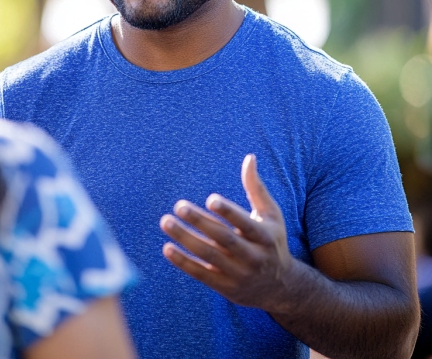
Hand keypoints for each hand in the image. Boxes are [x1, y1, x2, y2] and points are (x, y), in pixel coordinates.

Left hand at [160, 154, 296, 311]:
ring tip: (166, 221)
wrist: (281, 288)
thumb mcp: (271, 216)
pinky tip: (167, 247)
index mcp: (265, 236)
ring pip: (208, 256)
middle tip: (178, 205)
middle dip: (200, 222)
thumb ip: (257, 188)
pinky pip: (201, 274)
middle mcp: (253, 257)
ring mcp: (239, 274)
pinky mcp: (225, 287)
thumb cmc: (272, 241)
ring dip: (185, 239)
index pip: (245, 223)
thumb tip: (250, 157)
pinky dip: (183, 262)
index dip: (228, 211)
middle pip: (223, 238)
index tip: (210, 198)